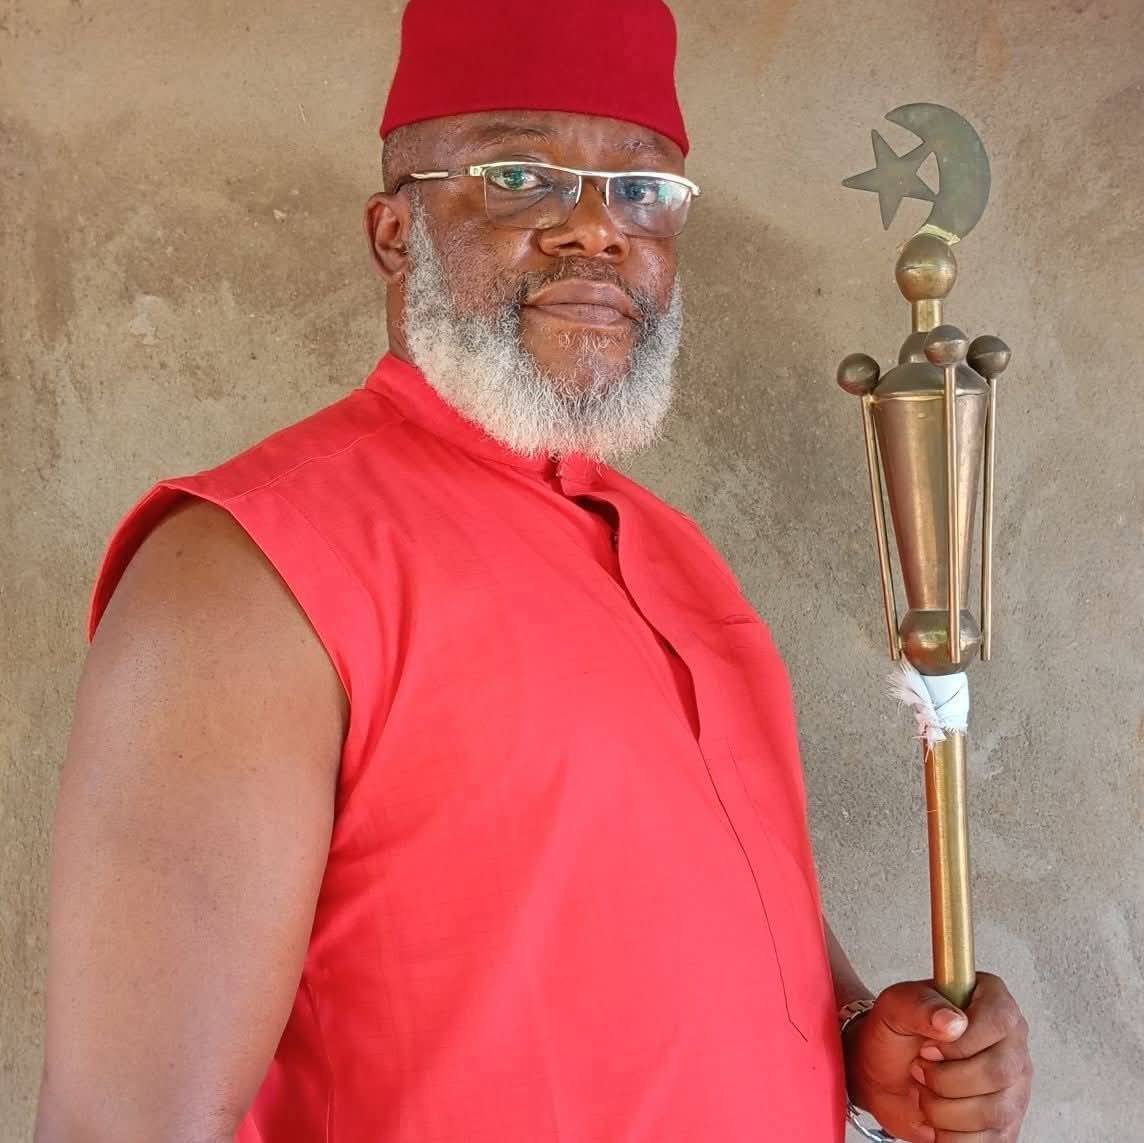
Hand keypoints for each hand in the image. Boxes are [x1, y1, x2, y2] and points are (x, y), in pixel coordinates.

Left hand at [845, 972, 1031, 1141]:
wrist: (884, 1073)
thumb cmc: (895, 1034)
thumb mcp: (894, 1006)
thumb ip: (919, 1004)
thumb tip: (953, 1021)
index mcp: (992, 1001)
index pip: (998, 1021)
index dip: (958, 1042)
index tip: (927, 1047)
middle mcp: (1012, 1045)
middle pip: (997, 1072)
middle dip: (944, 1078)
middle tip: (919, 1068)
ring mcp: (1014, 1089)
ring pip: (993, 1112)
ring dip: (943, 1108)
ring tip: (926, 1090)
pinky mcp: (1006, 1127)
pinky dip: (951, 1136)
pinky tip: (936, 1119)